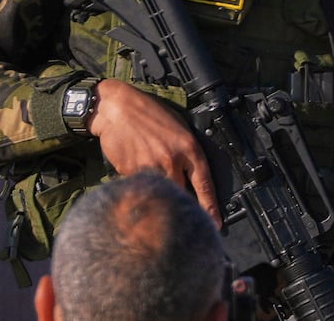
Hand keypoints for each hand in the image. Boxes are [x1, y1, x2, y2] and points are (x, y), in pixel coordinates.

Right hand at [90, 78, 219, 220]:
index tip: (215, 223)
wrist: (118, 109)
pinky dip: (140, 187)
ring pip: (160, 194)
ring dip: (160, 198)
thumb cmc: (150, 116)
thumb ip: (187, 154)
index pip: (204, 184)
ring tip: (156, 198)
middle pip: (182, 195)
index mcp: (188, 148)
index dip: (210, 206)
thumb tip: (191, 177)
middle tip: (183, 216)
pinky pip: (139, 188)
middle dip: (182, 206)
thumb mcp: (179, 129)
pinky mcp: (130, 172)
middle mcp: (171, 160)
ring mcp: (150, 168)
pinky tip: (136, 174)